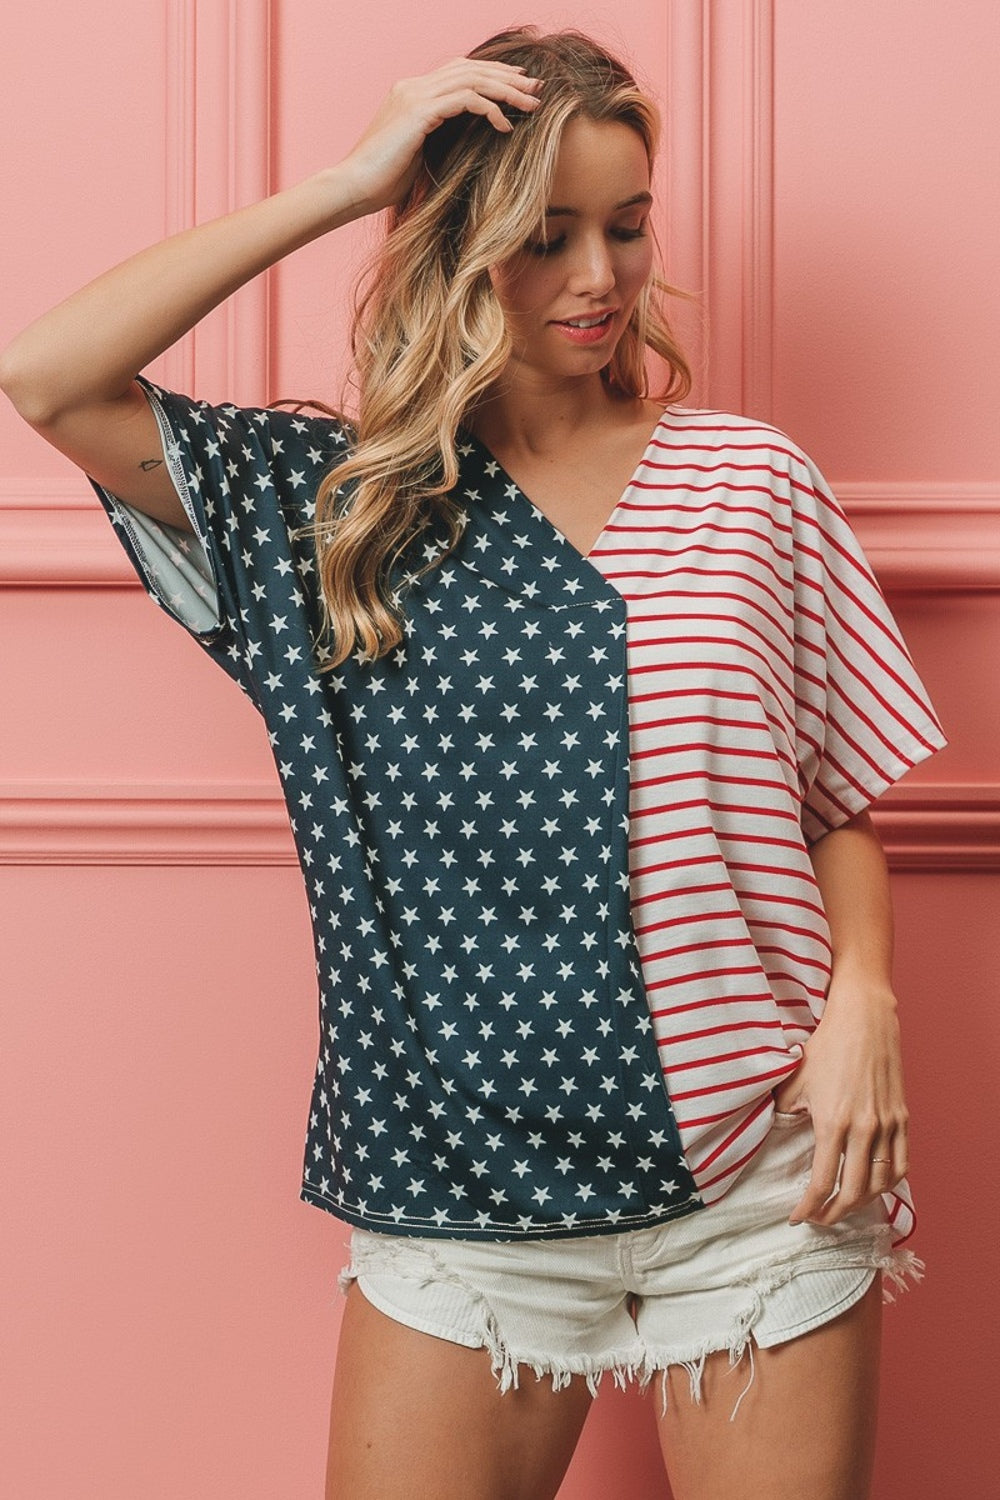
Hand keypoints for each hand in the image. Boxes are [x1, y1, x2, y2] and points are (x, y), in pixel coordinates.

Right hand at [339, 58, 544, 213]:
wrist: (353, 187)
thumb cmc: (382, 182)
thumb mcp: (418, 154)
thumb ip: (439, 138)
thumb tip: (466, 142)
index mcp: (412, 93)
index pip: (460, 71)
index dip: (492, 76)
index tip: (519, 89)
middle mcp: (413, 86)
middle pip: (471, 68)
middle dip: (508, 77)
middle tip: (537, 88)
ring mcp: (414, 95)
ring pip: (472, 79)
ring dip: (507, 90)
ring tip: (532, 104)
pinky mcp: (419, 112)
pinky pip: (466, 100)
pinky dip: (490, 109)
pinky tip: (506, 126)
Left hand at [773, 979, 909, 1225]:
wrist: (863, 1020)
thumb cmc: (825, 1047)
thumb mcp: (795, 1081)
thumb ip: (784, 1113)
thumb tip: (773, 1136)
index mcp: (834, 1123)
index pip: (823, 1183)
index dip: (809, 1208)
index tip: (798, 1218)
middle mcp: (865, 1129)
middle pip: (854, 1192)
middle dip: (834, 1214)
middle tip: (819, 1219)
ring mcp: (888, 1125)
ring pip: (881, 1183)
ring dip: (862, 1203)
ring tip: (845, 1206)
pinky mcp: (902, 1118)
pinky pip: (901, 1164)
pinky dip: (889, 1183)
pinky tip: (874, 1186)